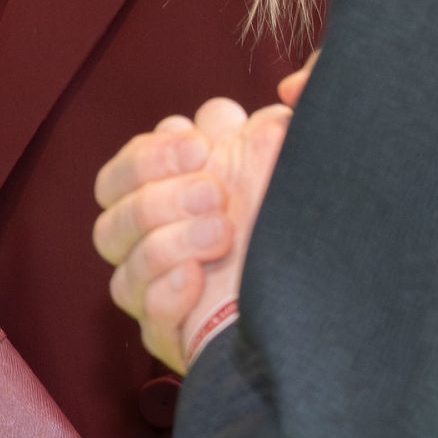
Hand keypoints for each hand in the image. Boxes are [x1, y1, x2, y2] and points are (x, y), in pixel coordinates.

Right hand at [94, 90, 297, 372]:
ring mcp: (158, 293)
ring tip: (224, 233)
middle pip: (111, 220)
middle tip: (216, 193)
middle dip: (160, 199)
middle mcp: (153, 244)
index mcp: (166, 196)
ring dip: (170, 243)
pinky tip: (199, 279)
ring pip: (124, 271)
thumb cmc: (295, 225)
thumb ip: (276, 128)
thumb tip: (280, 100)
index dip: (151, 156)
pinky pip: (149, 318)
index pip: (121, 174)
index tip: (201, 149)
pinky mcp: (172, 336)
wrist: (326, 300)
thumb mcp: (287, 168)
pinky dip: (170, 293)